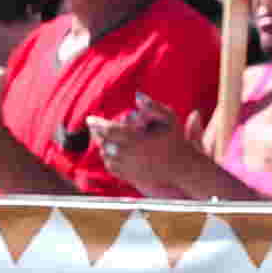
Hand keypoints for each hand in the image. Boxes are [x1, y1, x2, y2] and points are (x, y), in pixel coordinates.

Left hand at [85, 98, 205, 195]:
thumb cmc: (176, 139)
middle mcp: (130, 155)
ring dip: (102, 145)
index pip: (109, 130)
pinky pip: (111, 167)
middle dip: (97, 134)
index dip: (97, 124)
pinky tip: (109, 150)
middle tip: (94, 127)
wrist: (182, 166)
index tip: (89, 119)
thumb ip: (153, 106)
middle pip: (104, 142)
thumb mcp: (169, 119)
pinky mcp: (130, 177)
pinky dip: (107, 158)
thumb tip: (137, 95)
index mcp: (137, 139)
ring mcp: (129, 167)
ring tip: (102, 137)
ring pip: (106, 155)